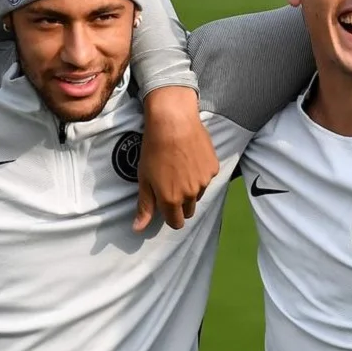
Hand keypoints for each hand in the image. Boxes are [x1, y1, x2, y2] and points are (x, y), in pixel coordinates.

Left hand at [135, 86, 219, 230]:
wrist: (173, 121)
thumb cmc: (154, 148)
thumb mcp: (144, 178)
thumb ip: (145, 206)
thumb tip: (138, 229)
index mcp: (171, 200)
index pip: (176, 223)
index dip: (170, 216)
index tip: (165, 204)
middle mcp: (190, 194)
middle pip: (189, 211)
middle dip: (181, 203)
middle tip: (171, 184)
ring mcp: (204, 181)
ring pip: (198, 194)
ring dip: (190, 188)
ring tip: (180, 167)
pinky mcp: (213, 168)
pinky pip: (207, 178)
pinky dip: (200, 173)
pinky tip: (190, 158)